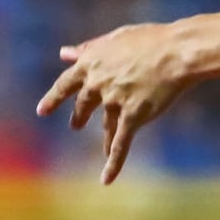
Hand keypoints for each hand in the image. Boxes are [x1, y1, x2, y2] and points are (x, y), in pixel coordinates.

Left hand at [37, 23, 190, 183]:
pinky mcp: (133, 116)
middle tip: (76, 125)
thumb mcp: (116, 38)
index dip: (53, 98)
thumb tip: (64, 53)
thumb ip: (88, 48)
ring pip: (106, 125)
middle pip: (84, 104)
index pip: (65, 84)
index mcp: (92, 63)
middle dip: (80, 116)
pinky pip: (121, 144)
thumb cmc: (151, 40)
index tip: (42, 111)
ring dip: (104, 138)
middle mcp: (99, 84)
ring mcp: (114, 101)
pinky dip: (114, 163)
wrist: (177, 52)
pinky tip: (106, 180)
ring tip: (103, 150)